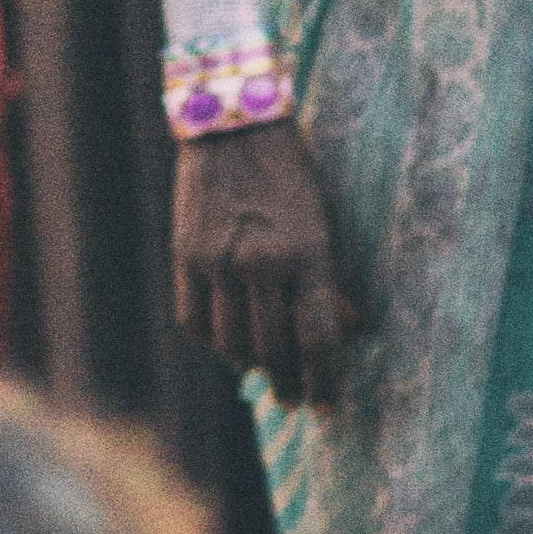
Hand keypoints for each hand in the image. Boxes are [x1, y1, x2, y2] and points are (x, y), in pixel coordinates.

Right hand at [175, 119, 348, 406]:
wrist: (231, 127)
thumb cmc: (291, 175)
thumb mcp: (323, 223)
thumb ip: (330, 279)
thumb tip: (347, 329)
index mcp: (305, 253)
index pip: (317, 337)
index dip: (324, 380)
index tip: (328, 406)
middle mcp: (260, 262)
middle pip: (272, 348)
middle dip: (287, 383)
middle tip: (296, 401)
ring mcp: (216, 259)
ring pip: (229, 341)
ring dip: (248, 366)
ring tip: (262, 373)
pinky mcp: (185, 253)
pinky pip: (193, 318)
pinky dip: (210, 342)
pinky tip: (226, 346)